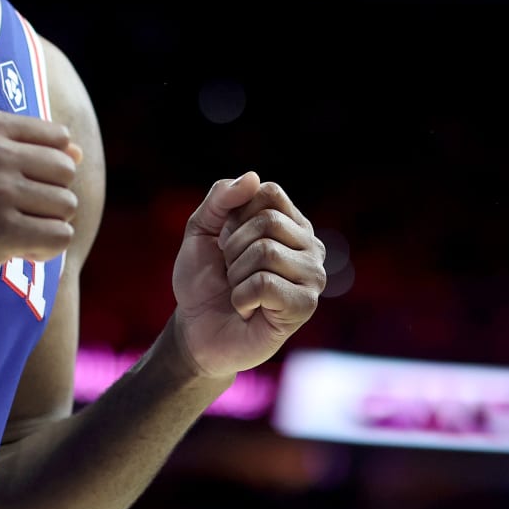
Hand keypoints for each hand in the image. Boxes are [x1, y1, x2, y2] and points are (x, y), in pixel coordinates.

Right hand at [0, 109, 81, 293]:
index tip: (18, 186)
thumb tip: (78, 151)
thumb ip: (24, 147)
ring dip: (45, 227)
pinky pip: (59, 238)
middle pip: (67, 172)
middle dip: (49, 198)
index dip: (47, 169)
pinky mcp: (2, 230)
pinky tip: (12, 251)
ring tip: (9, 233)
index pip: (60, 138)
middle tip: (14, 215)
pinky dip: (42, 251)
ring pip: (67, 206)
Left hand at [171, 173, 324, 377]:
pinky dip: (242, 297)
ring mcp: (312, 277)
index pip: (268, 192)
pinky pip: (266, 284)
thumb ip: (221, 198)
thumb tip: (253, 177)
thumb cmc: (203, 281)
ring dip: (236, 275)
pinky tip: (248, 310)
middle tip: (231, 273)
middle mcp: (310, 247)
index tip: (226, 241)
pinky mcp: (305, 306)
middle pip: (267, 222)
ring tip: (240, 292)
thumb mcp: (201, 230)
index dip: (234, 216)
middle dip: (232, 248)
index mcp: (291, 224)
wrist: (196, 330)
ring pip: (266, 252)